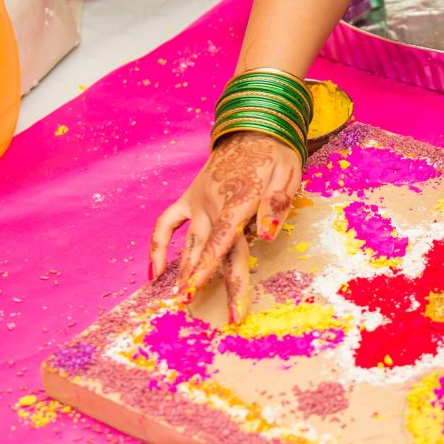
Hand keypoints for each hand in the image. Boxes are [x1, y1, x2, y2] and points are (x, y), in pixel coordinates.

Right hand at [149, 132, 301, 322]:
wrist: (250, 127)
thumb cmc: (275, 155)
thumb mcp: (288, 174)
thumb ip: (276, 205)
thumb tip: (266, 235)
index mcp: (240, 199)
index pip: (227, 243)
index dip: (226, 276)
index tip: (229, 306)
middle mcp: (213, 203)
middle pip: (212, 251)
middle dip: (212, 285)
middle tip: (220, 316)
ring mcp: (197, 201)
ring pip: (188, 244)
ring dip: (184, 273)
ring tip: (180, 302)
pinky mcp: (188, 198)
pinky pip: (166, 224)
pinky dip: (157, 247)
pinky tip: (154, 274)